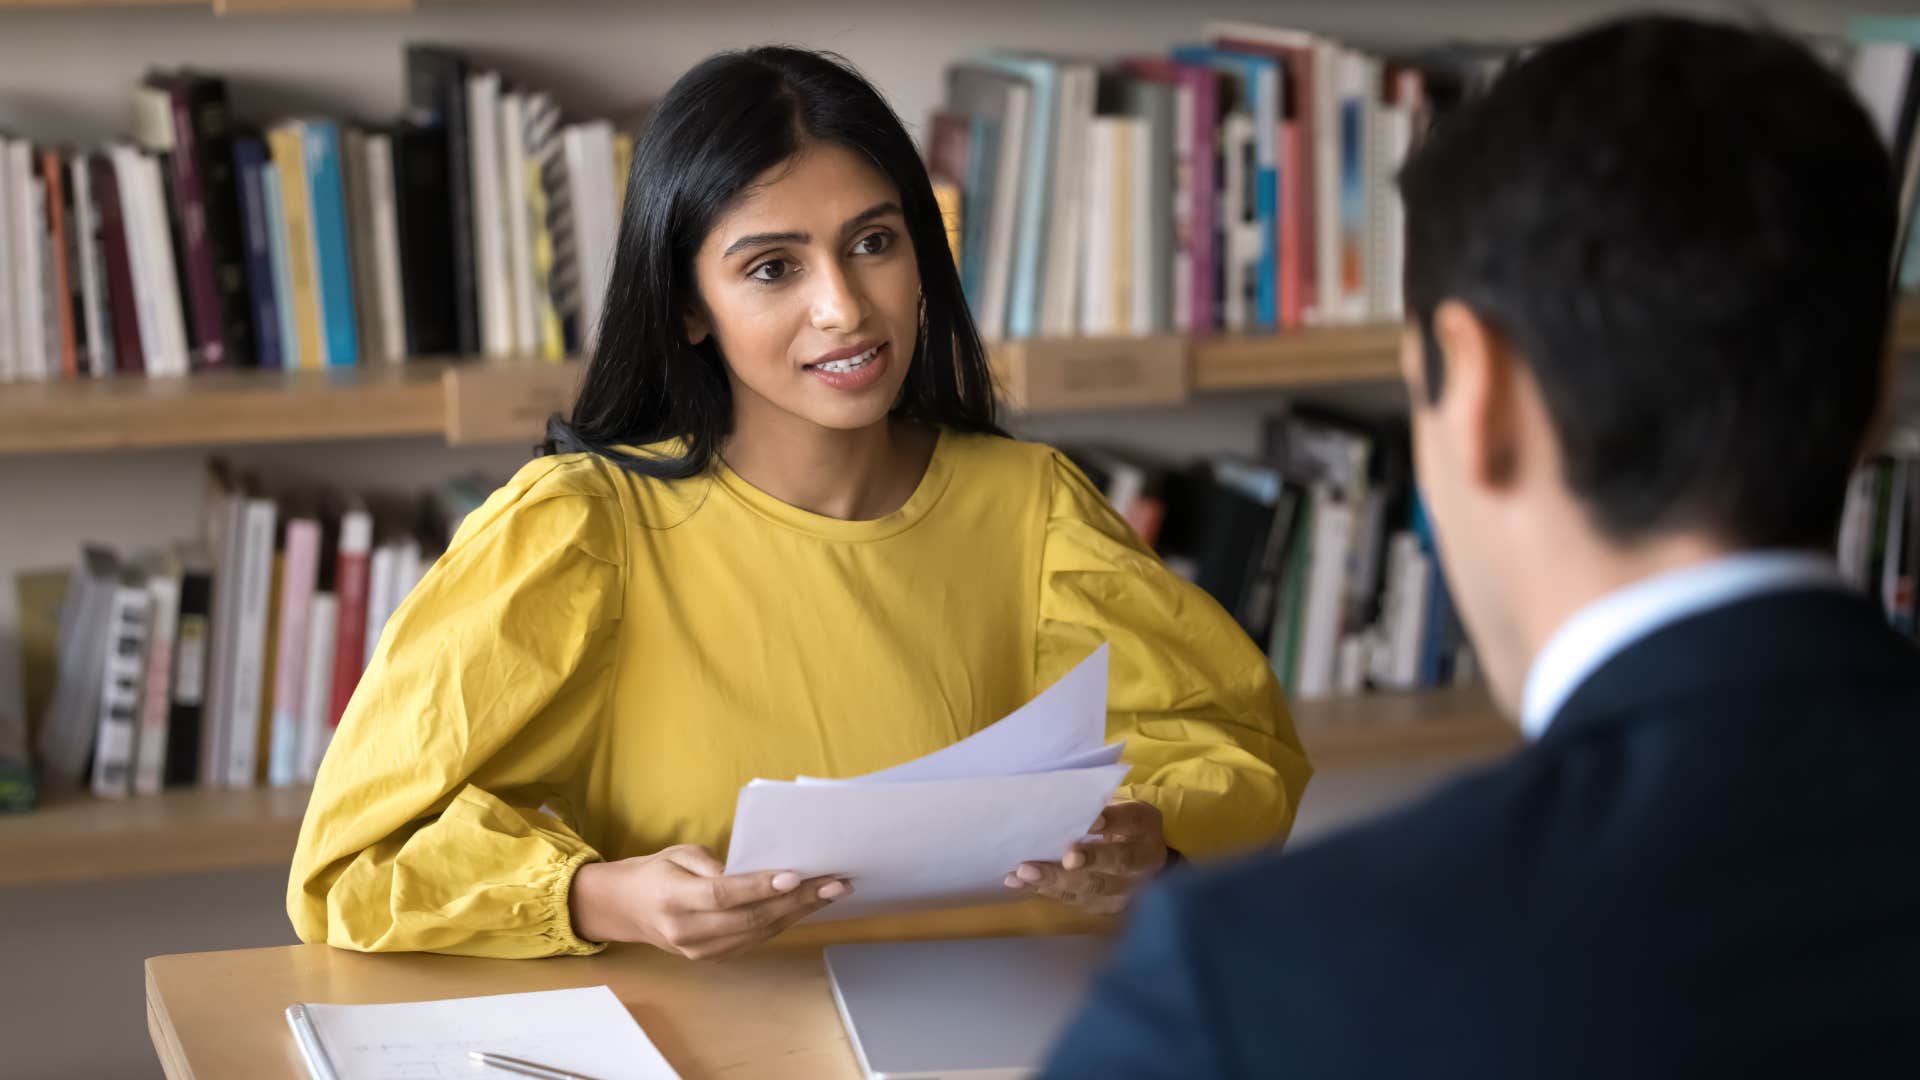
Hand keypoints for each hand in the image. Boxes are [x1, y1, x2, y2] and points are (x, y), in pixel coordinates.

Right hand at [569, 845, 848, 959]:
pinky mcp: (711, 959)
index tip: (795, 875)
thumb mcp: (678, 854)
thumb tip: (761, 871)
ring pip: (758, 933)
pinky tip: (805, 908)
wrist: (624, 910)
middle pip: (750, 918)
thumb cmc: (655, 872)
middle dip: (797, 901)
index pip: (723, 895)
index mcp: (673, 898)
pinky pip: (754, 941)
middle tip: (834, 884)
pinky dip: (783, 923)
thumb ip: (715, 864)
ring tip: (830, 893)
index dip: (760, 886)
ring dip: (799, 914)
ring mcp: (699, 951)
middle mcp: (686, 931)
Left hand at [1003, 801, 1167, 915]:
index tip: (1093, 822)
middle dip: (1084, 861)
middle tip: (1059, 858)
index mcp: (1145, 826)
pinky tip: (1019, 883)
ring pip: (1091, 888)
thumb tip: (1059, 800)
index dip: (1112, 822)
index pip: (1130, 821)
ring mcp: (1126, 890)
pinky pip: (1075, 900)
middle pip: (1115, 863)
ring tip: (1023, 873)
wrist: (1141, 857)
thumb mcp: (1117, 804)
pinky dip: (1045, 891)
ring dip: (1054, 881)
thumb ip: (1096, 804)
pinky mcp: (1106, 906)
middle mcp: (1142, 862)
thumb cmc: (1117, 821)